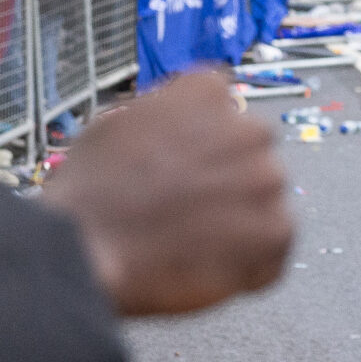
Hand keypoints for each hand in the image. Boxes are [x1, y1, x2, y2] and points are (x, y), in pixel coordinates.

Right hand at [41, 69, 291, 316]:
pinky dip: (249, 266)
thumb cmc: (89, 191)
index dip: (204, 145)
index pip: (225, 111)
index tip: (189, 166)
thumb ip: (164, 118)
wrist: (85, 245)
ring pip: (265, 203)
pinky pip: (273, 252)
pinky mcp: (275, 233)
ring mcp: (266, 180)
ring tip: (193, 245)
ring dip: (240, 224)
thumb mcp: (118, 122)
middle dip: (227, 182)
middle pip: (252, 156)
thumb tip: (178, 129)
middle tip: (190, 210)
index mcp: (208, 92)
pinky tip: (209, 269)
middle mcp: (247, 129)